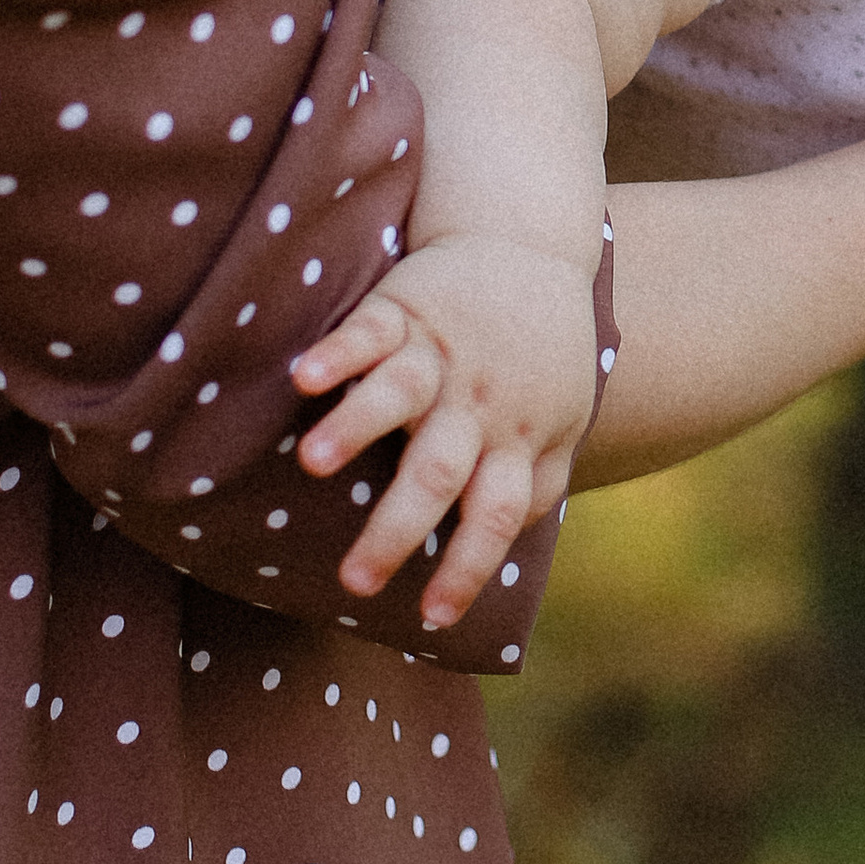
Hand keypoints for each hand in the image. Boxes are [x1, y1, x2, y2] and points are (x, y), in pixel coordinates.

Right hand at [290, 233, 600, 627]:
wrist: (528, 245)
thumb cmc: (540, 351)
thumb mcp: (560, 417)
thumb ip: (537, 480)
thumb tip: (511, 539)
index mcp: (514, 436)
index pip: (495, 514)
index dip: (470, 567)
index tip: (434, 618)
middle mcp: (474, 401)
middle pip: (437, 472)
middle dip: (396, 530)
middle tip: (355, 583)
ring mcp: (437, 352)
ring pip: (398, 393)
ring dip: (355, 428)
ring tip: (312, 467)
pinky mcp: (403, 305)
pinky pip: (366, 330)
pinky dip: (336, 353)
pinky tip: (304, 378)